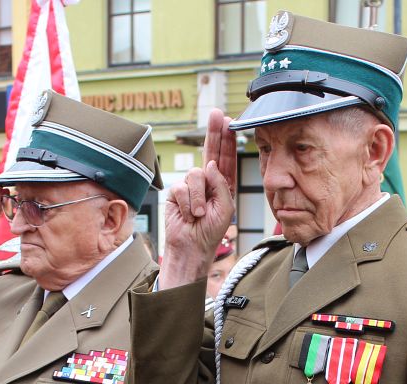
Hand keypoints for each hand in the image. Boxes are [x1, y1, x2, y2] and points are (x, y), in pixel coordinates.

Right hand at [160, 109, 236, 289]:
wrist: (191, 247)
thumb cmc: (211, 231)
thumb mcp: (225, 207)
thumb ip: (220, 184)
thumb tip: (208, 164)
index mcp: (223, 184)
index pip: (226, 157)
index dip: (227, 139)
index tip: (230, 120)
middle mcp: (207, 181)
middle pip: (210, 151)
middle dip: (214, 132)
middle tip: (216, 114)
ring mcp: (191, 186)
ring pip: (195, 174)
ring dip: (197, 197)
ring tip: (198, 214)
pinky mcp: (176, 192)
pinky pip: (181, 187)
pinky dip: (186, 203)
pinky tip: (188, 215)